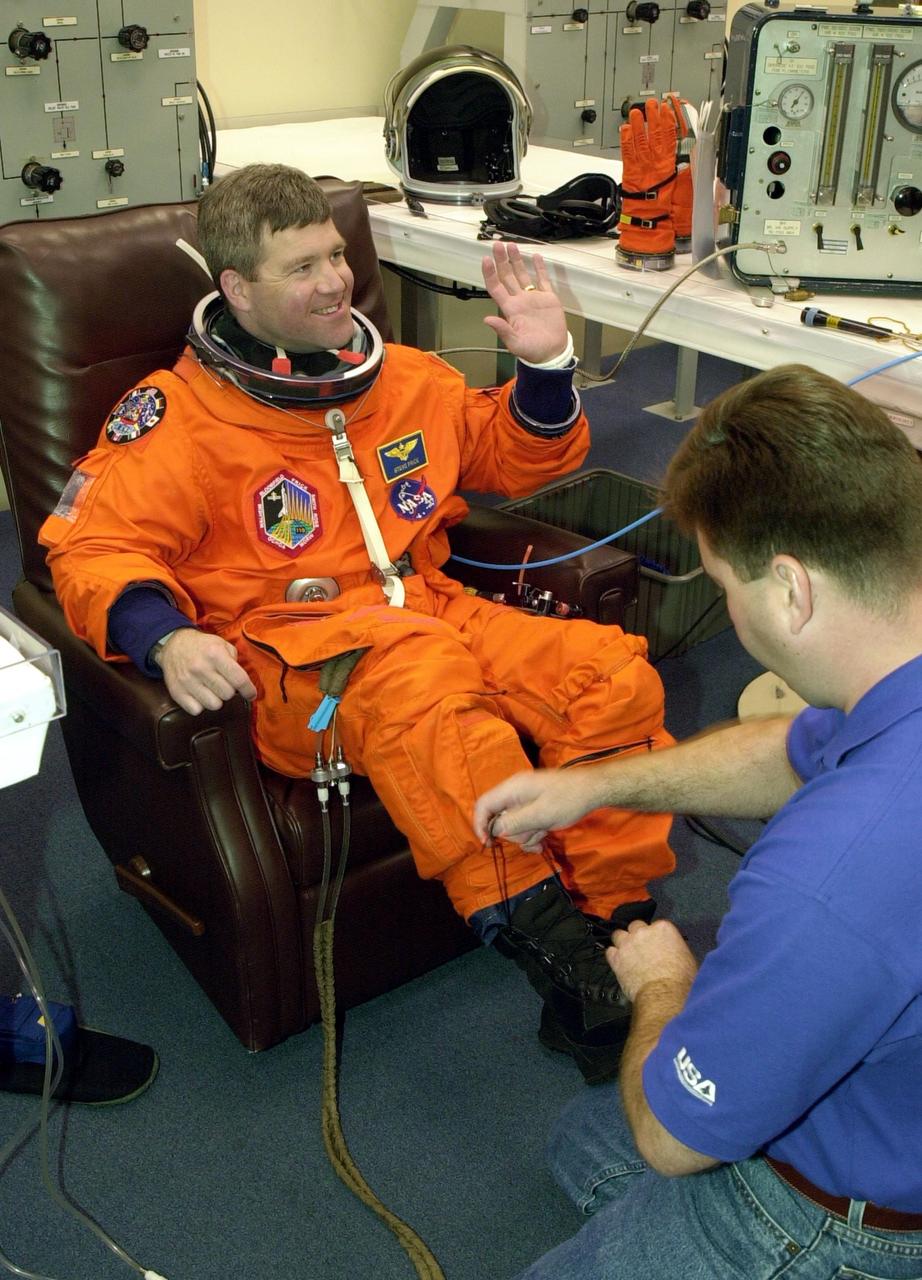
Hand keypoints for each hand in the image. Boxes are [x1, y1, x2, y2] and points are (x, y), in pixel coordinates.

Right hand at [157, 628, 256, 715]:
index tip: (251, 694)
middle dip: (230, 691)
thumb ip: (235, 661)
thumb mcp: (222, 645)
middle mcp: (200, 668)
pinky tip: (200, 694)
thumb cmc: (203, 647)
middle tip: (225, 684)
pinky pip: (197, 710)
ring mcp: (187, 681)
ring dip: (216, 699)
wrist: (174, 645)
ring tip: (212, 689)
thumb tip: (244, 683)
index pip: (239, 680)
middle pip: (228, 694)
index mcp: (215, 654)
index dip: (248, 690)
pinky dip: (201, 705)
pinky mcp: (177, 692)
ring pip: (214, 705)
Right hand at [473, 767, 595, 850]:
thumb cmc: (568, 800)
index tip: (488, 844)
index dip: (480, 825)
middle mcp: (514, 793)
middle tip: (533, 836)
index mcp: (512, 789)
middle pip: (499, 818)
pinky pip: (523, 824)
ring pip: (512, 825)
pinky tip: (543, 839)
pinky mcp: (533, 807)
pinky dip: (531, 834)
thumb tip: (494, 831)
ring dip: (526, 836)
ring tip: (543, 834)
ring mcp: (524, 800)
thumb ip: (515, 822)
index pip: (483, 805)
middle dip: (514, 833)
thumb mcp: (541, 814)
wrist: (592, 790)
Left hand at [480, 241, 568, 364]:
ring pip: (522, 274)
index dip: (490, 274)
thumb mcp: (515, 343)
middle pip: (507, 276)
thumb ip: (502, 330)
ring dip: (516, 260)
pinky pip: (542, 280)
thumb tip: (487, 319)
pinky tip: (535, 257)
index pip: (496, 287)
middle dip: (501, 260)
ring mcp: (533, 298)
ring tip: (511, 245)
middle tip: (497, 244)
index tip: (486, 259)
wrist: (552, 353)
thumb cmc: (532, 351)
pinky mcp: (547, 298)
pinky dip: (539, 268)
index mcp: (510, 309)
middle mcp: (519, 300)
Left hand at [606, 920, 697, 1002]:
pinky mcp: (616, 959)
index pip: (657, 925)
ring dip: (622, 942)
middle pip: (635, 926)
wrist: (665, 995)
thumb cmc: (681, 980)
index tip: (657, 944)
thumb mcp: (687, 959)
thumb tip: (674, 953)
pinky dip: (613, 956)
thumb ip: (676, 949)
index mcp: (663, 929)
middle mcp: (643, 932)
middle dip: (637, 935)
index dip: (656, 936)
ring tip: (627, 953)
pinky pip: (609, 952)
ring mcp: (627, 944)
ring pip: (619, 935)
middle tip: (641, 948)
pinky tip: (618, 962)